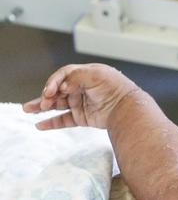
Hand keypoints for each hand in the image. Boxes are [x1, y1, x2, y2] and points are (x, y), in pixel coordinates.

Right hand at [23, 63, 139, 129]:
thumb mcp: (95, 76)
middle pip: (57, 90)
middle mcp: (80, 88)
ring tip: (27, 109)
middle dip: (46, 96)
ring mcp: (80, 103)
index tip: (50, 91)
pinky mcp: (82, 118)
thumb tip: (61, 87)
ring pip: (57, 105)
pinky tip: (40, 124)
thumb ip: (75, 78)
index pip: (63, 76)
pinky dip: (52, 122)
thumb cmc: (115, 88)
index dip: (54, 82)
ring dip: (42, 107)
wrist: (128, 108)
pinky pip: (64, 120)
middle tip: (42, 102)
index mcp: (84, 75)